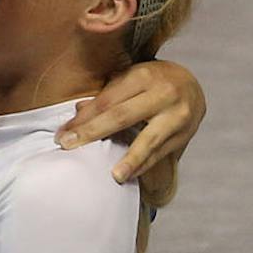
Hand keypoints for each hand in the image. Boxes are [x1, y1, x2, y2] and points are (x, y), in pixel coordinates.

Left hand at [60, 59, 204, 196]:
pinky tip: (130, 175)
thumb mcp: (128, 78)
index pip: (107, 101)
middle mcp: (163, 94)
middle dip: (93, 133)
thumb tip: (77, 111)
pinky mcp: (185, 134)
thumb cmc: (149, 81)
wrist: (190, 85)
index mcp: (143, 76)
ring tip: (114, 176)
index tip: (62, 133)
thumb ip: (105, 94)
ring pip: (149, 139)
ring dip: (130, 160)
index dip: (83, 118)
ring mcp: (177, 115)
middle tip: (68, 146)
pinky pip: (162, 152)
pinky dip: (144, 165)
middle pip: (122, 116)